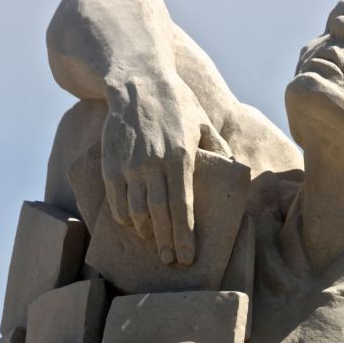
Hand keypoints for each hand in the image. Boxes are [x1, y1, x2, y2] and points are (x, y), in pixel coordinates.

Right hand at [101, 73, 230, 264]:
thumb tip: (232, 167)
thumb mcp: (202, 121)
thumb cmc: (175, 102)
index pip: (183, 206)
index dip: (184, 235)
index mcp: (181, 157)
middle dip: (166, 242)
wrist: (136, 81)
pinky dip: (123, 215)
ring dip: (146, 230)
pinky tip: (132, 223)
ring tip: (154, 243)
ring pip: (136, 209)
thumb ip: (216, 147)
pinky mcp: (111, 163)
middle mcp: (154, 164)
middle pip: (160, 214)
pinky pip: (117, 198)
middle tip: (170, 261)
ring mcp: (130, 164)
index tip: (187, 257)